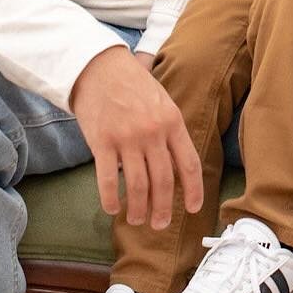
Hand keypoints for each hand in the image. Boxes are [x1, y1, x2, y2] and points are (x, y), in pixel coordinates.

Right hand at [69, 44, 201, 230]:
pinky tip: (113, 209)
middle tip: (160, 224)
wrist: (99, 67)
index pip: (189, 164)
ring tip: (136, 220)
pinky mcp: (102, 142)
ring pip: (138, 185)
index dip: (193, 191)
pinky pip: (108, 179)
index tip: (193, 209)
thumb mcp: (163, 102)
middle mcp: (153, 133)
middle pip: (164, 181)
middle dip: (163, 208)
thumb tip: (177, 166)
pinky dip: (111, 199)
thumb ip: (171, 131)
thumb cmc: (133, 85)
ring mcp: (127, 138)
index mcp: (173, 122)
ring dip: (138, 209)